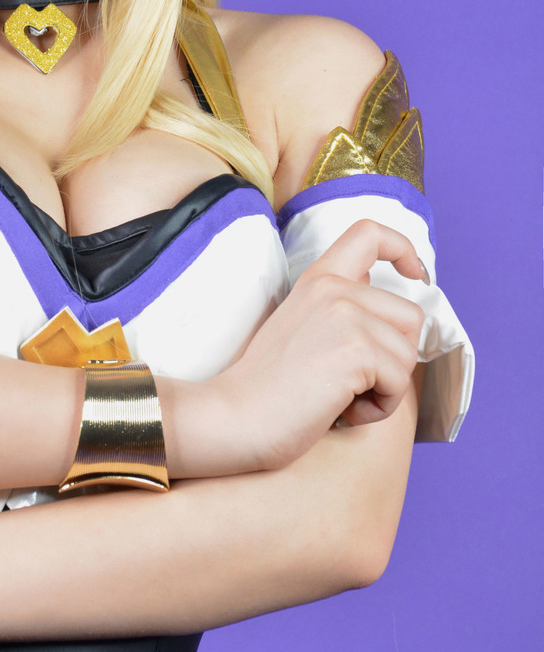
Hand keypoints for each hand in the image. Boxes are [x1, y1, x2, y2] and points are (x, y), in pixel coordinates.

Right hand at [178, 219, 426, 475]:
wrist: (235, 416)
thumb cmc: (266, 388)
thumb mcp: (301, 327)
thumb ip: (339, 307)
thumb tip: (378, 298)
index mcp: (318, 280)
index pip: (370, 234)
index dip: (403, 249)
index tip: (415, 274)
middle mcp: (334, 289)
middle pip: (410, 314)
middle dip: (396, 356)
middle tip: (353, 381)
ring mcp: (346, 316)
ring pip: (408, 353)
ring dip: (385, 388)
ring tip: (342, 398)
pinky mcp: (356, 350)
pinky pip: (399, 382)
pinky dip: (379, 408)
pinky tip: (343, 411)